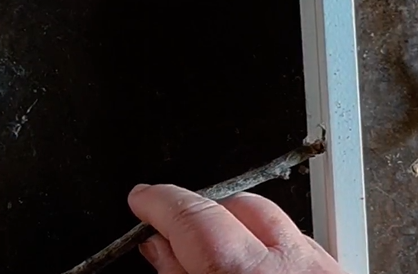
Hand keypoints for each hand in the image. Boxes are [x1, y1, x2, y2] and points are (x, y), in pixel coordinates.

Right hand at [128, 185, 344, 273]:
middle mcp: (291, 266)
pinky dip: (272, 246)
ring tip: (213, 255)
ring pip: (273, 219)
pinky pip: (301, 242)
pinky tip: (255, 267)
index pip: (192, 216)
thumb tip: (158, 246)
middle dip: (201, 213)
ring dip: (237, 227)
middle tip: (172, 234)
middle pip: (237, 206)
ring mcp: (323, 270)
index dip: (158, 201)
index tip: (141, 199)